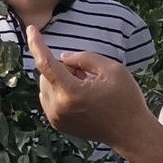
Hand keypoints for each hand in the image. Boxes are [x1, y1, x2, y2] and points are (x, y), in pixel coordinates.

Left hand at [26, 26, 157, 152]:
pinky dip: (60, 92)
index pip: (46, 64)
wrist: (131, 133)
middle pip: (47, 74)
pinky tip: (81, 97)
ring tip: (86, 87)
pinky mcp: (57, 124)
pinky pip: (49, 98)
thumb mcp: (113, 69)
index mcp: (71, 93)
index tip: (31, 29)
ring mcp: (56, 118)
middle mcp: (58, 107)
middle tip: (87, 75)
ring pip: (46, 86)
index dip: (37, 44)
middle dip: (64, 69)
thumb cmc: (126, 100)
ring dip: (61, 80)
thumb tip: (63, 58)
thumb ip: (85, 58)